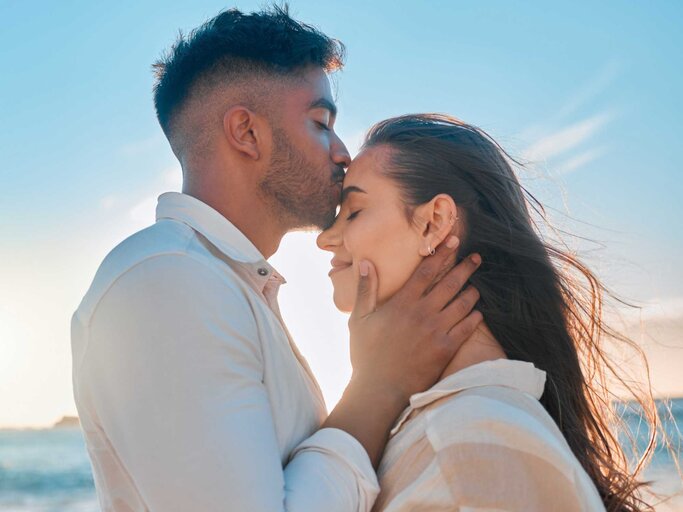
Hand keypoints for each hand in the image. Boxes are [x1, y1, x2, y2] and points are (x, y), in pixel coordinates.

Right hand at [348, 236, 482, 404]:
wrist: (380, 389)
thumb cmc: (366, 355)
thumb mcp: (359, 319)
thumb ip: (365, 289)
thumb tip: (366, 262)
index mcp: (402, 303)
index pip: (427, 271)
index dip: (442, 254)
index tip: (454, 242)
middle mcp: (422, 313)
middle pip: (450, 283)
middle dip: (465, 268)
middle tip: (477, 258)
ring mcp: (436, 331)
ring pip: (462, 304)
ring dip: (472, 292)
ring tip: (477, 285)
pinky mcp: (446, 349)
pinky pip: (467, 328)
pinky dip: (474, 317)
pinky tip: (478, 312)